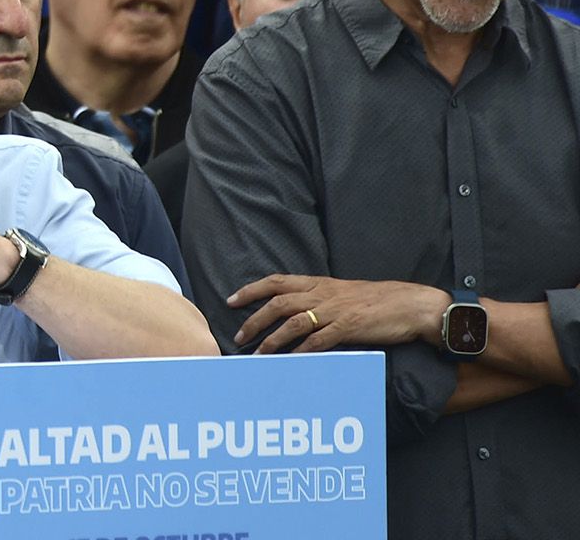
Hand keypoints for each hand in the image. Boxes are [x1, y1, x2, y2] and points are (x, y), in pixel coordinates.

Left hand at [228, 274, 447, 353]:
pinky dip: (301, 351)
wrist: (412, 304)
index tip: (232, 301)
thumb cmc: (378, 300)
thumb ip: (320, 298)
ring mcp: (334, 311)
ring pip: (293, 323)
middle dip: (254, 319)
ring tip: (258, 354)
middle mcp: (322, 294)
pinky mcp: (348, 328)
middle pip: (278, 303)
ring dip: (272, 339)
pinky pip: (318, 341)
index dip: (251, 290)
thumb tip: (296, 310)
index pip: (277, 282)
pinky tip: (290, 361)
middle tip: (239, 336)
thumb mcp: (343, 292)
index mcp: (319, 283)